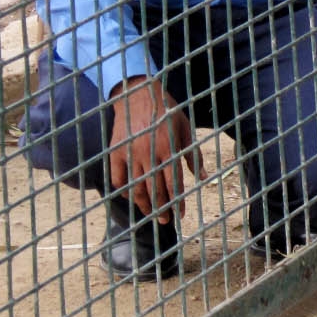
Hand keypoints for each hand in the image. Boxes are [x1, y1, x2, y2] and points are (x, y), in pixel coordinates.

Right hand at [107, 77, 204, 223]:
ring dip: (143, 204)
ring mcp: (130, 153)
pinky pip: (117, 177)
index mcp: (168, 148)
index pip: (173, 182)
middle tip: (165, 221)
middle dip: (160, 208)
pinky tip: (130, 197)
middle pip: (154, 189)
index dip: (176, 200)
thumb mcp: (185, 128)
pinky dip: (123, 189)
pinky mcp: (115, 152)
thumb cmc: (167, 111)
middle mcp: (148, 153)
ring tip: (149, 214)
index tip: (179, 213)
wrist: (138, 94)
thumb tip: (202, 177)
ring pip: (136, 186)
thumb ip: (192, 154)